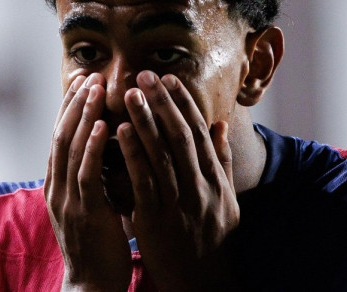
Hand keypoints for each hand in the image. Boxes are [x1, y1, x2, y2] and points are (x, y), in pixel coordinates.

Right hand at [44, 73, 131, 291]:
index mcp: (59, 184)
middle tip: (87, 74)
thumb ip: (92, 177)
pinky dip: (92, 147)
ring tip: (94, 88)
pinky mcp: (83, 212)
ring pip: (71, 148)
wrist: (91, 284)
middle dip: (74, 102)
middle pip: (61, 134)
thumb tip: (105, 148)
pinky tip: (101, 125)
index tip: (82, 80)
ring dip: (82, 115)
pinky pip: (87, 174)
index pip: (61, 136)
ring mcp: (67, 199)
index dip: (70, 106)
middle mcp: (57, 187)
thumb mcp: (89, 204)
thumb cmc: (98, 243)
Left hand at [118, 70, 239, 291]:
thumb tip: (220, 125)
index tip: (169, 79)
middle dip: (162, 103)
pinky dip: (132, 154)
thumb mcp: (226, 199)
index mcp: (214, 179)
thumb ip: (221, 161)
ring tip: (129, 94)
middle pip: (180, 136)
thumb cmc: (212, 237)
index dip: (184, 103)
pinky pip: (143, 181)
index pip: (199, 132)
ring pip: (161, 154)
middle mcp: (200, 186)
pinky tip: (119, 132)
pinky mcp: (156, 219)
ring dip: (144, 120)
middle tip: (145, 75)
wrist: (201, 281)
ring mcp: (178, 203)